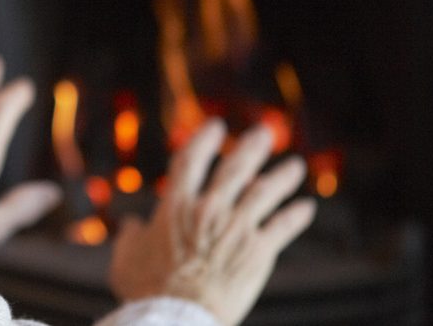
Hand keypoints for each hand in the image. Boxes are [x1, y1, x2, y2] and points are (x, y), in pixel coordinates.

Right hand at [107, 120, 316, 325]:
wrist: (178, 316)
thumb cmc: (147, 290)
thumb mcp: (125, 260)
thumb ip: (130, 238)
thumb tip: (132, 226)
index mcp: (175, 206)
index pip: (191, 160)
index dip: (204, 139)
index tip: (216, 127)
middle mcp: (208, 209)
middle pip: (235, 168)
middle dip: (252, 147)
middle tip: (264, 132)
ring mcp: (236, 228)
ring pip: (265, 192)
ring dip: (282, 176)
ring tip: (295, 165)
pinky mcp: (258, 250)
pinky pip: (283, 226)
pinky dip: (296, 215)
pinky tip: (307, 207)